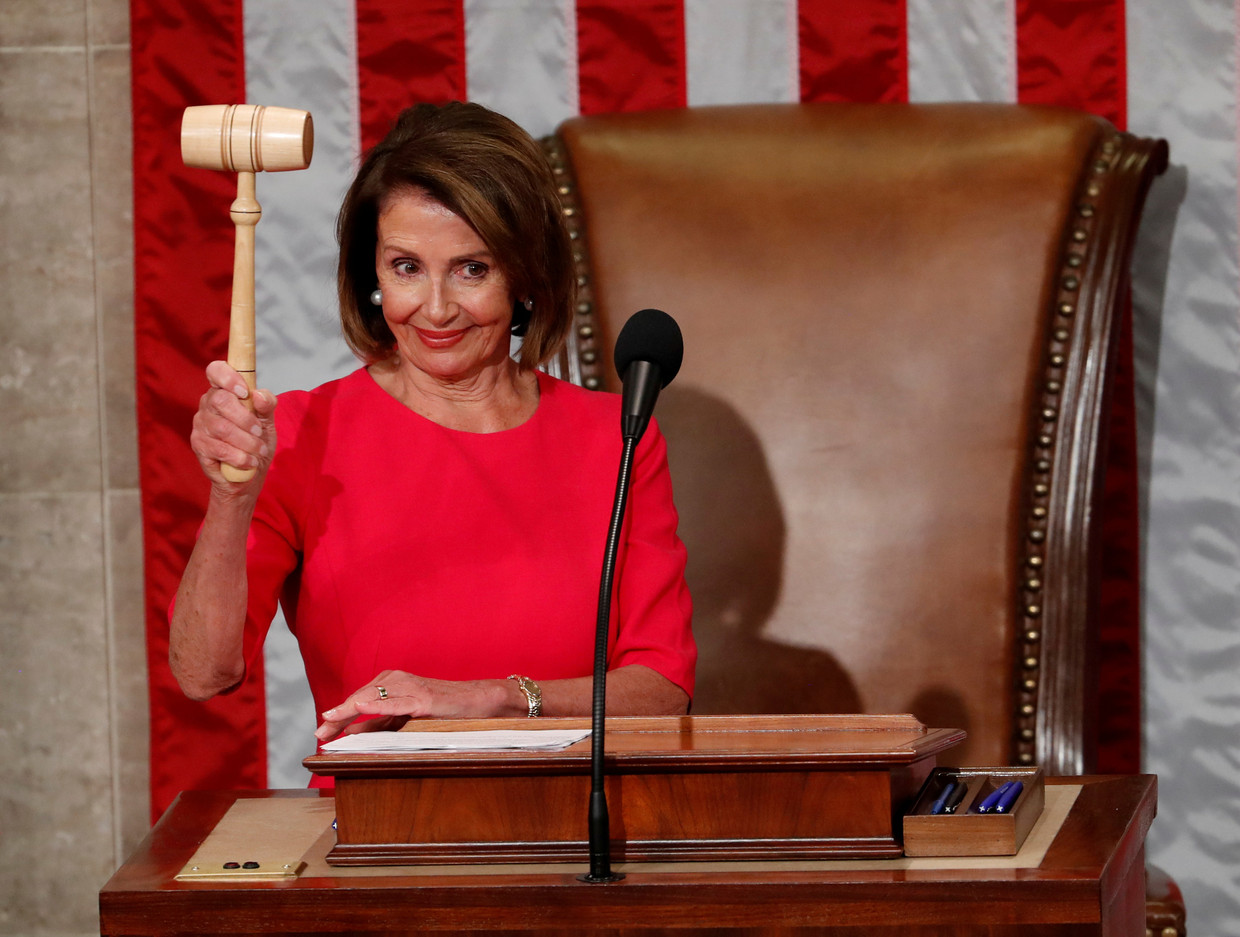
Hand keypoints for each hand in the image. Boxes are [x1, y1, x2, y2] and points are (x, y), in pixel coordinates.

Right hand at [191, 360, 276, 487]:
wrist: (250, 471)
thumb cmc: (257, 440)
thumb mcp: (268, 421)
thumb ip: (267, 405)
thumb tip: (258, 395)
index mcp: (224, 390)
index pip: (216, 370)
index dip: (228, 377)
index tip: (244, 392)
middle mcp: (208, 404)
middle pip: (220, 400)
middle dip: (245, 419)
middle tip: (259, 432)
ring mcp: (200, 424)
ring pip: (222, 428)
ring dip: (247, 442)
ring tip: (259, 450)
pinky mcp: (198, 445)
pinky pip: (219, 448)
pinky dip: (239, 457)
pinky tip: (250, 461)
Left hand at [314, 669, 519, 740]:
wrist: (475, 702)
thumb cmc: (441, 710)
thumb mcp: (404, 718)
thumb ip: (379, 723)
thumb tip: (350, 733)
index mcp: (390, 682)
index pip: (358, 698)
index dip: (338, 715)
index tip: (321, 732)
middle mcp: (396, 679)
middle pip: (360, 697)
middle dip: (338, 716)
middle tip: (320, 734)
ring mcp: (410, 687)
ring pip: (373, 697)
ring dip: (349, 710)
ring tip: (329, 721)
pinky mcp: (422, 699)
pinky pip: (395, 702)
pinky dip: (376, 704)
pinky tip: (360, 706)